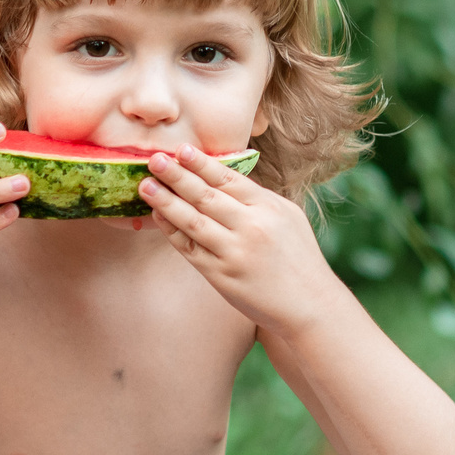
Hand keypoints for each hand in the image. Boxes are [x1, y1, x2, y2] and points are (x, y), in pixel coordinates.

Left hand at [137, 146, 349, 333]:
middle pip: (206, 196)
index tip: (181, 149)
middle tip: (154, 159)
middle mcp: (251, 227)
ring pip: (192, 221)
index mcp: (269, 207)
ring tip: (145, 186)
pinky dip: (172, 231)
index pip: (228, 179)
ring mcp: (234, 252)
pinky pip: (190, 248)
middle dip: (177, 175)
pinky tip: (158, 216)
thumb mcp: (287, 216)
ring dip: (166, 201)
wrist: (309, 305)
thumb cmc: (298, 258)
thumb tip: (222, 176)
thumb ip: (257, 198)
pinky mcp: (221, 275)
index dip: (201, 163)